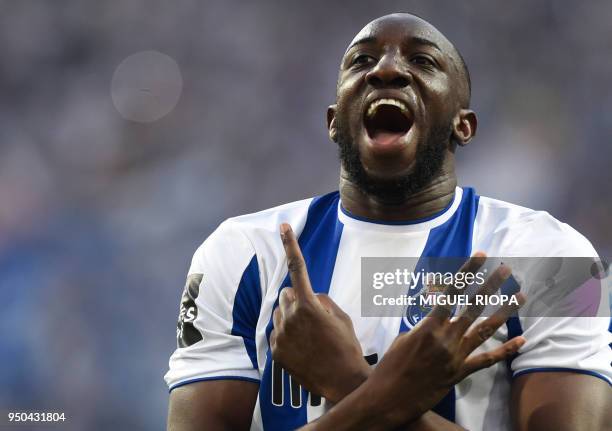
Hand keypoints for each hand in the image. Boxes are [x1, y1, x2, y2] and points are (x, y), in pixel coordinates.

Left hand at [270, 223, 370, 402]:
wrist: (341, 382)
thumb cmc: (346, 347)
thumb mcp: (342, 318)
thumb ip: (323, 302)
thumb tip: (312, 297)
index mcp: (309, 305)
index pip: (298, 268)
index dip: (290, 245)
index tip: (283, 226)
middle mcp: (291, 317)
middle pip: (286, 294)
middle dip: (297, 298)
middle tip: (313, 315)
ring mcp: (281, 335)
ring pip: (280, 313)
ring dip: (291, 316)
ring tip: (310, 336)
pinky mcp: (276, 351)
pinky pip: (277, 333)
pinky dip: (287, 335)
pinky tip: (303, 349)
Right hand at [356, 253, 525, 427]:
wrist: (389, 398)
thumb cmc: (390, 366)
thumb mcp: (402, 338)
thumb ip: (423, 327)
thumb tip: (435, 320)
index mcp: (429, 326)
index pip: (452, 292)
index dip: (467, 273)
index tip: (480, 256)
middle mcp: (446, 338)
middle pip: (474, 306)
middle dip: (491, 285)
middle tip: (506, 269)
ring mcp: (456, 356)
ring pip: (486, 330)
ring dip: (504, 311)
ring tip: (520, 296)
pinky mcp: (460, 373)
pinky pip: (486, 360)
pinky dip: (505, 350)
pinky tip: (521, 341)